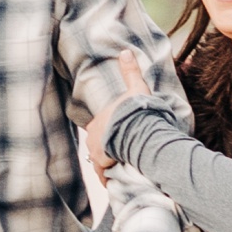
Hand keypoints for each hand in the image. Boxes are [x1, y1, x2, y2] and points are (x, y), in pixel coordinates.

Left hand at [82, 48, 160, 181]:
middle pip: (98, 145)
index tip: (119, 138)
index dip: (109, 133)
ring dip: (107, 164)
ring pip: (99, 160)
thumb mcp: (136, 88)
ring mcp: (95, 151)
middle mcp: (93, 136)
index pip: (100, 128)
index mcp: (99, 119)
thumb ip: (130, 72)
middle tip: (122, 153)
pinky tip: (116, 179)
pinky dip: (108, 177)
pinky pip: (103, 174)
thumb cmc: (137, 111)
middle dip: (107, 149)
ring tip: (121, 166)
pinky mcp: (101, 164)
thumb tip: (125, 52)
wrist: (138, 130)